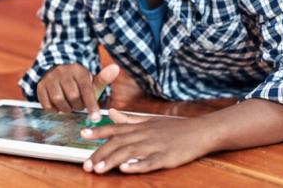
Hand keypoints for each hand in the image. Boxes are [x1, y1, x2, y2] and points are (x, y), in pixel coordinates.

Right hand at [37, 63, 119, 121]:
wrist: (55, 71)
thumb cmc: (77, 81)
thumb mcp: (90, 80)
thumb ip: (103, 78)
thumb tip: (116, 68)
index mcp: (79, 70)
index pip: (87, 90)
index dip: (92, 106)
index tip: (96, 118)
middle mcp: (63, 72)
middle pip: (73, 96)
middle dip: (78, 106)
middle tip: (78, 105)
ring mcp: (50, 78)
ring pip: (59, 100)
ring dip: (66, 108)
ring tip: (69, 106)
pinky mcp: (40, 86)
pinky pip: (47, 104)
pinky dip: (54, 110)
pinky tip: (59, 106)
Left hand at [80, 109, 211, 173]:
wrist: (200, 131)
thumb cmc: (175, 128)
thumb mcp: (150, 120)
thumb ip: (129, 119)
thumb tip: (111, 112)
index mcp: (140, 126)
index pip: (115, 128)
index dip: (98, 131)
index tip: (82, 134)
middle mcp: (144, 134)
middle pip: (118, 143)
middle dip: (100, 154)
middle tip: (86, 165)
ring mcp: (155, 146)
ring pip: (129, 152)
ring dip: (112, 161)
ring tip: (99, 170)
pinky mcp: (166, 158)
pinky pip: (149, 162)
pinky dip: (136, 165)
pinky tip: (125, 169)